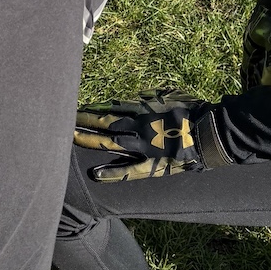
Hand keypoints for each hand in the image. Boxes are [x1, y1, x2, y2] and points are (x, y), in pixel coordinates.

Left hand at [73, 89, 225, 180]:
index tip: (74, 109)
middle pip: (103, 123)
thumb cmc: (191, 110)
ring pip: (109, 143)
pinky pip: (128, 170)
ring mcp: (142, 146)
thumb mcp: (167, 95)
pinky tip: (95, 174)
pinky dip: (112, 172)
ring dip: (89, 140)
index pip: (108, 108)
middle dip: (82, 122)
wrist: (208, 133)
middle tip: (62, 121)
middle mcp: (136, 125)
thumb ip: (147, 97)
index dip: (90, 110)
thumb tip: (129, 99)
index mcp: (141, 108)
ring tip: (69, 139)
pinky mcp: (151, 164)